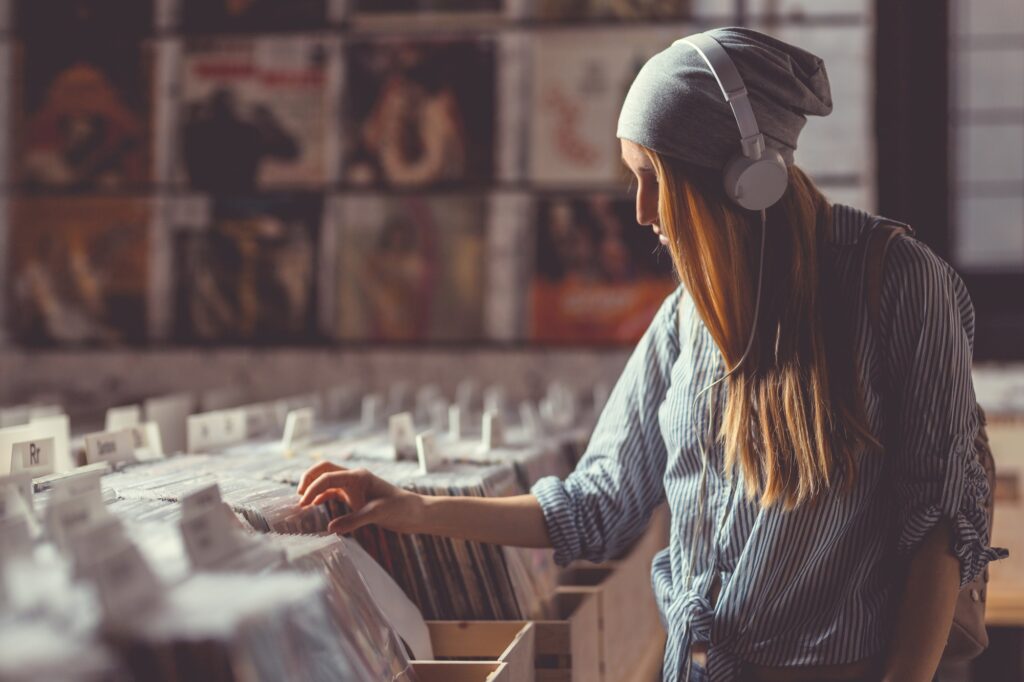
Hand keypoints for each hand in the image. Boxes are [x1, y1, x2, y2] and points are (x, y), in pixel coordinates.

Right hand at [297, 461, 422, 534]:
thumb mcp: (377, 514)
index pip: (328, 477)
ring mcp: (354, 486)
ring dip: (314, 487)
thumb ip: (354, 520)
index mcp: (357, 477)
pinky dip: (321, 496)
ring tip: (302, 503)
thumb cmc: (400, 509)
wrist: (415, 512)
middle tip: (299, 496)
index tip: (303, 504)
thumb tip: (331, 528)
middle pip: (324, 469)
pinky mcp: (355, 495)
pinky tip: (314, 505)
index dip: (312, 488)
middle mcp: (354, 477)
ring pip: (327, 479)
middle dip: (308, 478)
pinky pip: (333, 491)